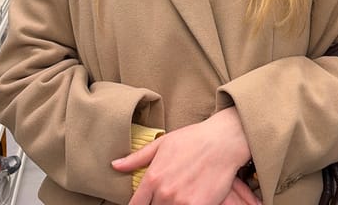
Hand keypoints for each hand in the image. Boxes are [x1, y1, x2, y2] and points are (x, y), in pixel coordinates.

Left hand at [112, 108, 258, 204]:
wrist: (223, 141)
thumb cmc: (193, 139)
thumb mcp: (162, 144)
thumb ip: (137, 158)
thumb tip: (114, 165)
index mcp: (153, 177)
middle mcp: (165, 193)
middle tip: (162, 197)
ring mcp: (182, 202)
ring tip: (175, 198)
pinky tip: (187, 200)